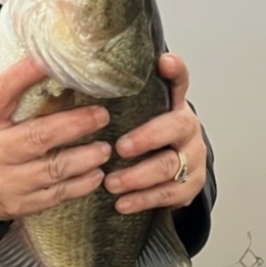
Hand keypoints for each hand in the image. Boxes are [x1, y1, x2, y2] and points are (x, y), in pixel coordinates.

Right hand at [0, 57, 112, 223]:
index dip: (25, 75)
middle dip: (75, 125)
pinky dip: (81, 184)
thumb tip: (59, 69)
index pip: (1, 93)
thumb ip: (16, 98)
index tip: (51, 62)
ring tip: (105, 149)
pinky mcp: (18, 205)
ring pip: (53, 169)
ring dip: (85, 157)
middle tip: (102, 116)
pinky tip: (96, 174)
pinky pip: (56, 195)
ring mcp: (4, 182)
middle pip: (37, 137)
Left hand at [104, 52, 206, 213]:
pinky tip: (122, 203)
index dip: (175, 71)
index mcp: (174, 104)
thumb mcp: (137, 114)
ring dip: (138, 176)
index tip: (165, 62)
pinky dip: (143, 200)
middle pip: (175, 127)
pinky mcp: (190, 185)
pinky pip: (168, 194)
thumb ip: (118, 98)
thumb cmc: (146, 137)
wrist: (175, 171)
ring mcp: (192, 157)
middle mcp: (187, 127)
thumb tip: (73, 74)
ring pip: (170, 166)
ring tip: (112, 183)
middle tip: (120, 147)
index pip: (179, 80)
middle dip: (147, 138)